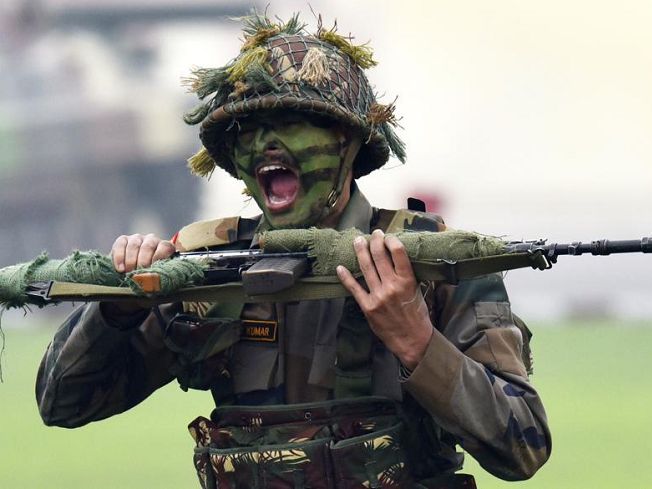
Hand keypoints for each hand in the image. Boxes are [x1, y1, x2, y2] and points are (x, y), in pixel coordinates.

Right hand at [111, 233, 175, 272]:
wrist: (133, 270)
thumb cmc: (149, 273)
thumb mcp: (156, 273)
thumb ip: (158, 273)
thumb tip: (155, 280)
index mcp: (164, 246)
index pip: (165, 247)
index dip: (159, 258)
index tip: (153, 270)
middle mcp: (151, 239)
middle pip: (148, 247)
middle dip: (143, 262)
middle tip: (139, 274)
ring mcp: (137, 238)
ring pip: (134, 246)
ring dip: (131, 261)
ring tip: (129, 273)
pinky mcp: (123, 239)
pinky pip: (120, 245)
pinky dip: (119, 258)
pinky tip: (120, 269)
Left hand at [336, 229, 433, 369]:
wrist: (412, 339)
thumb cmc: (417, 314)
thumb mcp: (417, 291)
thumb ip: (407, 274)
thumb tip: (397, 256)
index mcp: (407, 280)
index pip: (398, 251)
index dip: (390, 240)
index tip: (387, 236)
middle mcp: (392, 286)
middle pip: (379, 255)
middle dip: (374, 241)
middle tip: (373, 234)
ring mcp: (378, 296)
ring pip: (366, 267)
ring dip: (360, 251)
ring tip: (358, 241)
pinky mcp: (368, 307)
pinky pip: (354, 288)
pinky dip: (346, 277)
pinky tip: (340, 267)